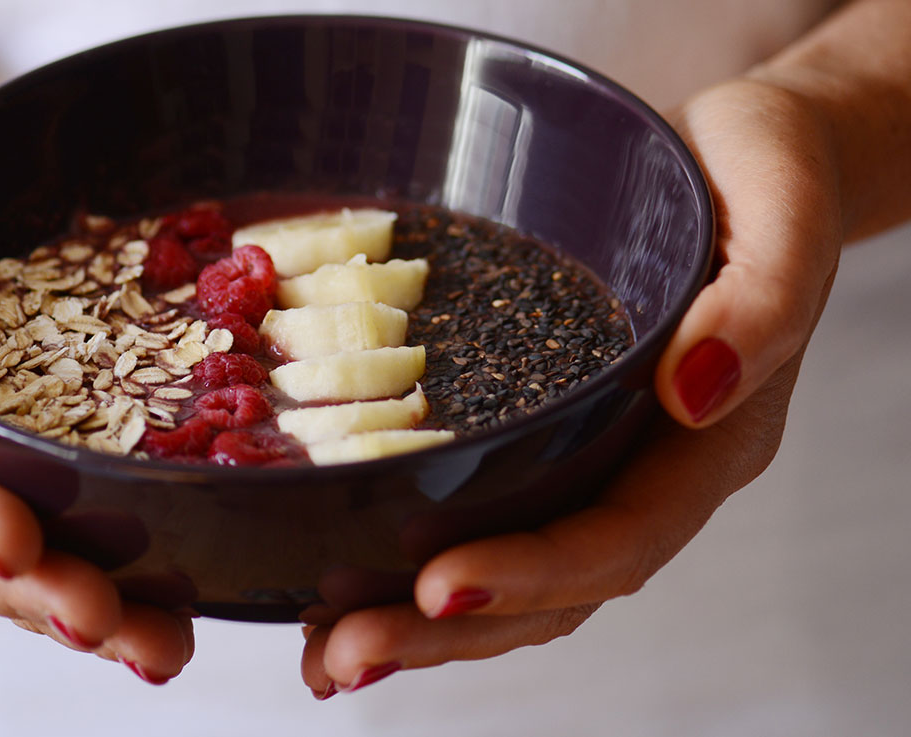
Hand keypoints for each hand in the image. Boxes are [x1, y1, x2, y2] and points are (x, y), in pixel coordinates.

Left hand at [298, 77, 841, 697]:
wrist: (732, 165)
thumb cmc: (764, 177)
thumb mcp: (782, 211)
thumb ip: (760, 301)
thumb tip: (696, 387)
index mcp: (708, 442)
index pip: (619, 537)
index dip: (531, 572)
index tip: (437, 586)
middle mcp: (647, 470)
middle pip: (553, 588)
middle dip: (448, 630)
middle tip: (341, 655)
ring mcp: (594, 460)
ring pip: (515, 573)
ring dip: (421, 624)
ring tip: (327, 655)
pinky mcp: (547, 433)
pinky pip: (490, 517)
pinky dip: (418, 565)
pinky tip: (345, 587)